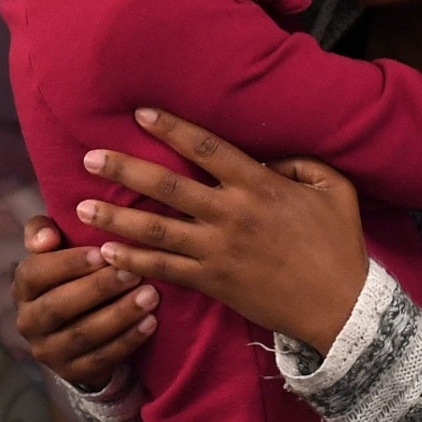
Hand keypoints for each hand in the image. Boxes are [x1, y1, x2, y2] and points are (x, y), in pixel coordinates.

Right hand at [12, 216, 159, 388]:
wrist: (75, 333)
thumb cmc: (69, 278)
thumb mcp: (55, 252)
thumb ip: (44, 231)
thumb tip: (46, 237)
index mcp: (23, 288)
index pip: (34, 274)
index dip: (67, 264)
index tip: (103, 252)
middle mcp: (28, 322)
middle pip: (59, 306)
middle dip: (99, 289)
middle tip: (134, 274)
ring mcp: (49, 351)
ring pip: (83, 334)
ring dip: (119, 315)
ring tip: (150, 296)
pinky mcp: (72, 372)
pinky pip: (102, 358)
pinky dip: (128, 340)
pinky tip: (150, 323)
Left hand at [77, 108, 369, 352]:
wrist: (341, 308)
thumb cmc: (339, 246)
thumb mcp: (335, 190)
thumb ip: (301, 163)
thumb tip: (269, 156)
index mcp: (259, 186)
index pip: (206, 149)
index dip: (171, 129)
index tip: (140, 114)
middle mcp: (231, 215)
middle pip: (167, 186)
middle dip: (124, 170)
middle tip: (89, 158)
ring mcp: (218, 251)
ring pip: (156, 230)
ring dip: (114, 218)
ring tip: (80, 208)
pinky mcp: (213, 283)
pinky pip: (164, 269)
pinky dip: (133, 260)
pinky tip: (106, 253)